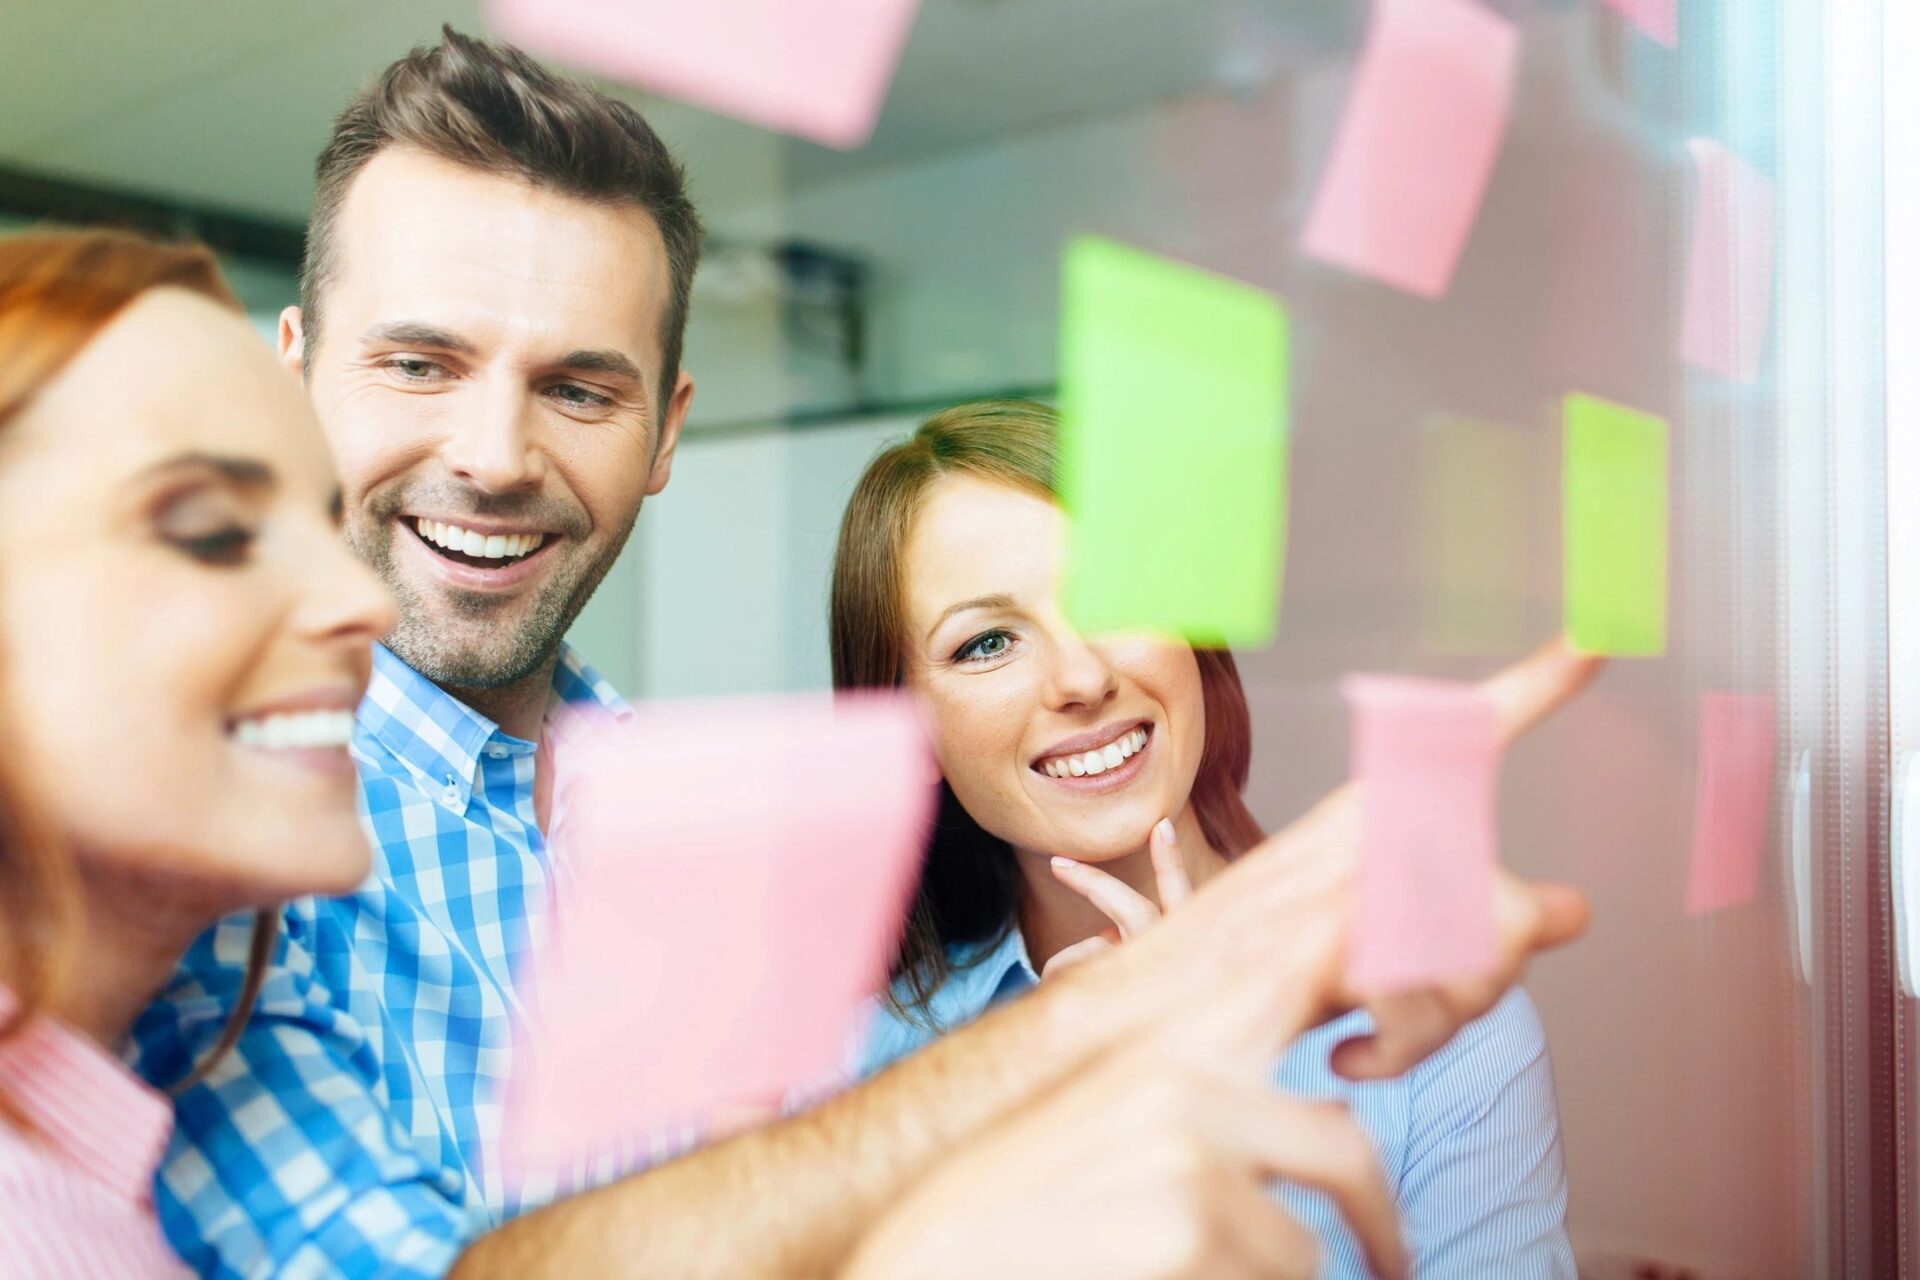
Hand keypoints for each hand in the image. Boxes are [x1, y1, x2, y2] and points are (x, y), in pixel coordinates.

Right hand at [841, 961, 1406, 1279]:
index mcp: (1166, 1044)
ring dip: (1269, 1279)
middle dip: (1380, 1222)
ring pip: (1305, 1246)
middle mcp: (1182, 1083)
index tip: (1459, 912)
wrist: (927, 1259)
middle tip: (1396, 1264)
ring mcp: (1186, 1155)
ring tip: (1190, 1273)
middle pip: (1344, 1147)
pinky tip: (1159, 1275)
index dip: (1373, 942)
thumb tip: (1328, 1116)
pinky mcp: (1187, 1229)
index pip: (1292, 973)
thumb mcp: (1120, 1129)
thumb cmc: (1024, 1207)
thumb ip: (1220, 1103)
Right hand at [1058, 637, 1601, 1082]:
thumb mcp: (1363, 939)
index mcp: (1369, 814)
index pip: (1469, 734)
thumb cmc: (1248, 973)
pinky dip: (1393, 1047)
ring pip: (1482, 968)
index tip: (1598, 638)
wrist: (1145, 1017)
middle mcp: (1360, 830)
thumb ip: (1471, 927)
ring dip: (1432, 1027)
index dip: (1541, 686)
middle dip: (1485, 983)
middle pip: (1512, 913)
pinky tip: (1353, 1052)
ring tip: (1370, 1035)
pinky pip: (1424, 1008)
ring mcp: (1344, 882)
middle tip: (1413, 1008)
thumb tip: (1577, 909)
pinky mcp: (1325, 941)